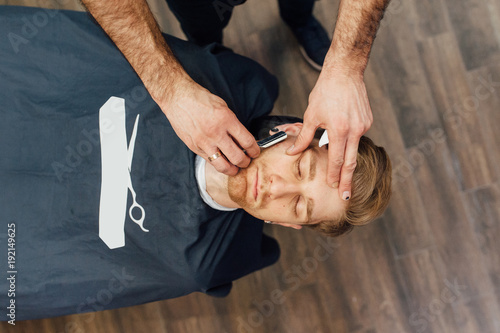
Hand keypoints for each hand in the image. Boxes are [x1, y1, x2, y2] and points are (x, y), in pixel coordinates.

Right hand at [161, 78, 259, 175]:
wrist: (178, 98)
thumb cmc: (200, 99)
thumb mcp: (223, 107)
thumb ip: (233, 124)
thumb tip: (242, 139)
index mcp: (226, 120)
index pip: (247, 141)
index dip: (255, 150)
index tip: (255, 152)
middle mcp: (216, 133)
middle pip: (237, 157)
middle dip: (246, 162)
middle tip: (247, 161)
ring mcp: (204, 142)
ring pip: (223, 165)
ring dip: (232, 169)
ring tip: (235, 168)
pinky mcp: (195, 147)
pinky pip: (210, 161)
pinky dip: (218, 164)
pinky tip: (222, 162)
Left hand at [287, 71, 372, 199]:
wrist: (345, 72)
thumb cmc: (326, 91)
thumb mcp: (311, 115)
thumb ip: (303, 137)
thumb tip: (292, 153)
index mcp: (339, 130)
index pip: (337, 160)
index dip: (335, 176)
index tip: (334, 188)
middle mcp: (355, 130)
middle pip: (351, 162)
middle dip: (348, 181)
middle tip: (346, 196)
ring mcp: (364, 125)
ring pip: (354, 150)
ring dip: (348, 163)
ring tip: (343, 177)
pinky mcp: (367, 121)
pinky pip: (357, 137)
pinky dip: (349, 144)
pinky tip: (343, 143)